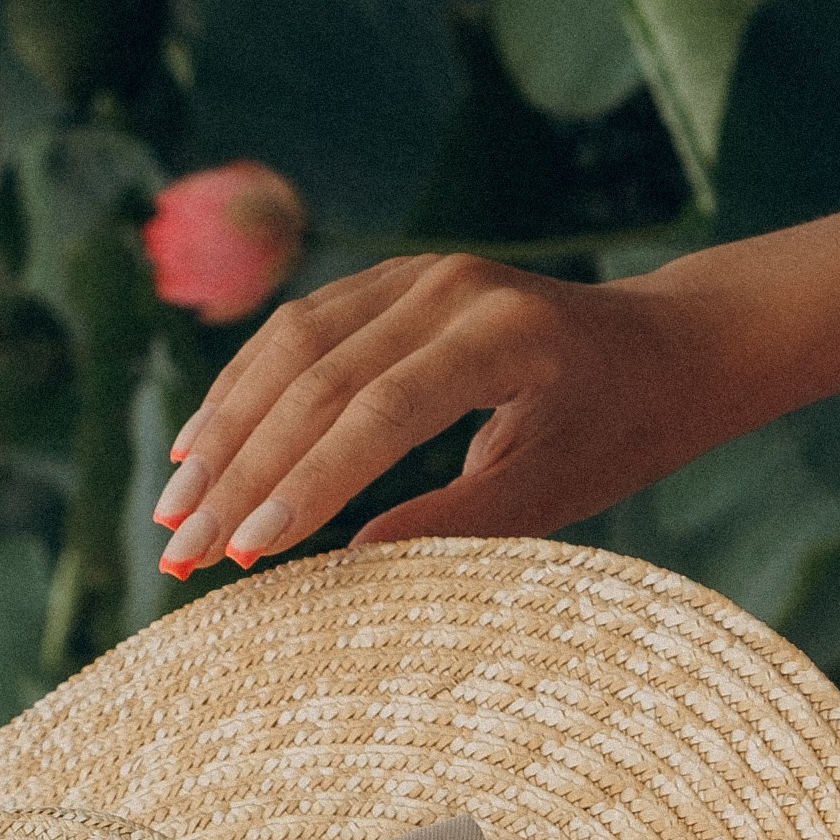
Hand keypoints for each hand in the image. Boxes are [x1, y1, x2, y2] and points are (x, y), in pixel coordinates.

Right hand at [152, 254, 727, 575]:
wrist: (666, 345)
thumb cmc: (619, 431)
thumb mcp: (553, 493)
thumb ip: (454, 524)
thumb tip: (344, 566)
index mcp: (501, 335)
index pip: (379, 412)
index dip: (305, 484)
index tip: (244, 551)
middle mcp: (449, 286)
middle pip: (316, 378)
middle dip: (240, 471)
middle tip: (180, 550)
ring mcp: (415, 273)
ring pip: (290, 345)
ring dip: (224, 429)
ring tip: (173, 510)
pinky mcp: (392, 281)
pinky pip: (299, 332)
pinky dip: (245, 391)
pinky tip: (200, 448)